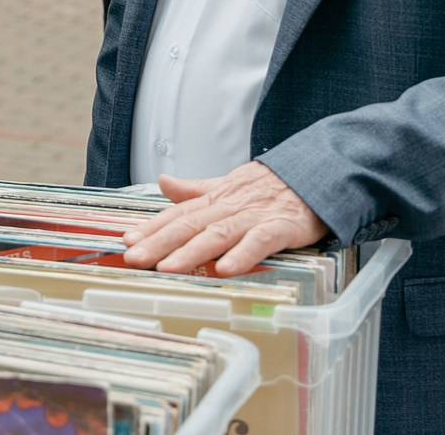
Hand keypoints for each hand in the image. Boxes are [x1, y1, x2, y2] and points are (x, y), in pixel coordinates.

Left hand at [121, 163, 329, 276]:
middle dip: (159, 242)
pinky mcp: (283, 227)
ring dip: (191, 251)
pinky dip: (242, 254)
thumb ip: (196, 189)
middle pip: (190, 225)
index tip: (127, 241)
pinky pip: (260, 241)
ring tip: (167, 267)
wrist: (318, 174)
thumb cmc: (270, 187)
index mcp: (215, 198)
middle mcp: (230, 206)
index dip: (151, 227)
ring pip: (218, 233)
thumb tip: (164, 181)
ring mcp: (255, 216)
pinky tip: (225, 270)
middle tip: (133, 258)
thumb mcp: (228, 185)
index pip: (177, 214)